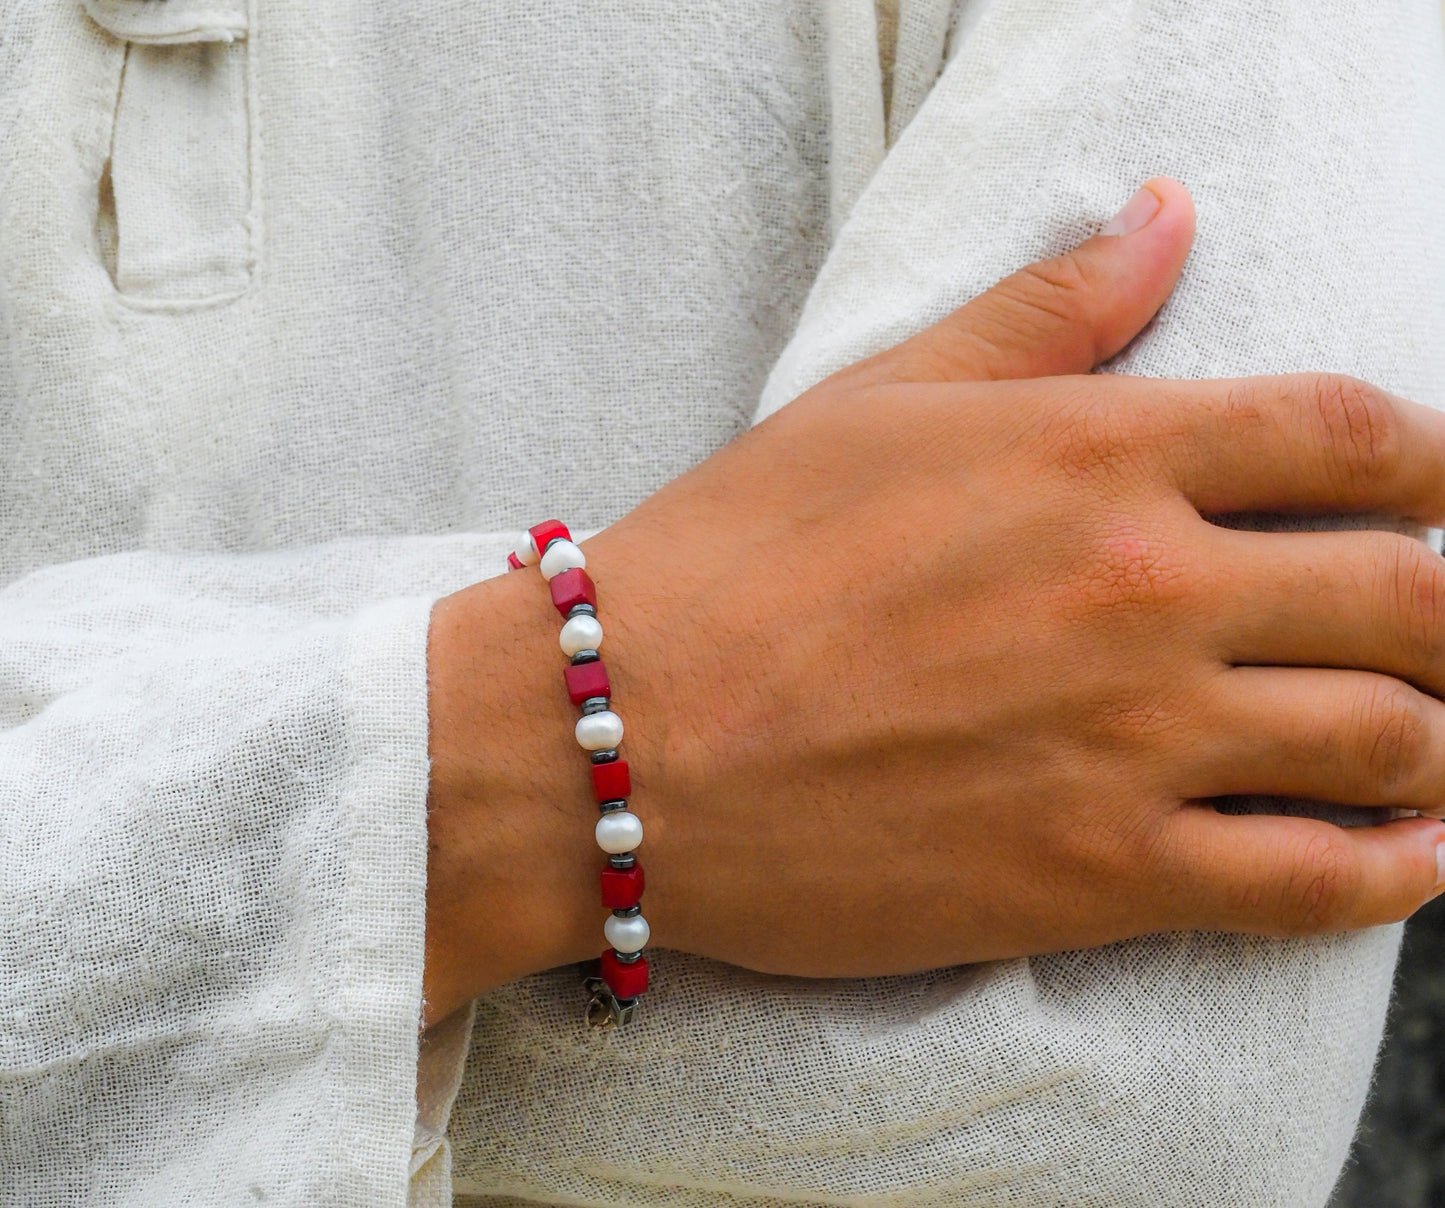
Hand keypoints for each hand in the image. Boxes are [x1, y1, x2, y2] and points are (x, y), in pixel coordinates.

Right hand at [424, 180, 1444, 1020]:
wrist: (617, 738)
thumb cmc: (732, 560)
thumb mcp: (878, 400)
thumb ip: (1043, 312)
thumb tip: (1167, 213)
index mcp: (1096, 454)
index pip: (1354, 431)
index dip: (1428, 462)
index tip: (1426, 494)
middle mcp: (1145, 590)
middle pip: (1414, 592)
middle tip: (1425, 627)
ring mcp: (1131, 742)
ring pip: (1390, 741)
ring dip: (1432, 739)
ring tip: (1413, 739)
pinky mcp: (1096, 876)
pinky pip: (1316, 885)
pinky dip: (1393, 873)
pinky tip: (1405, 853)